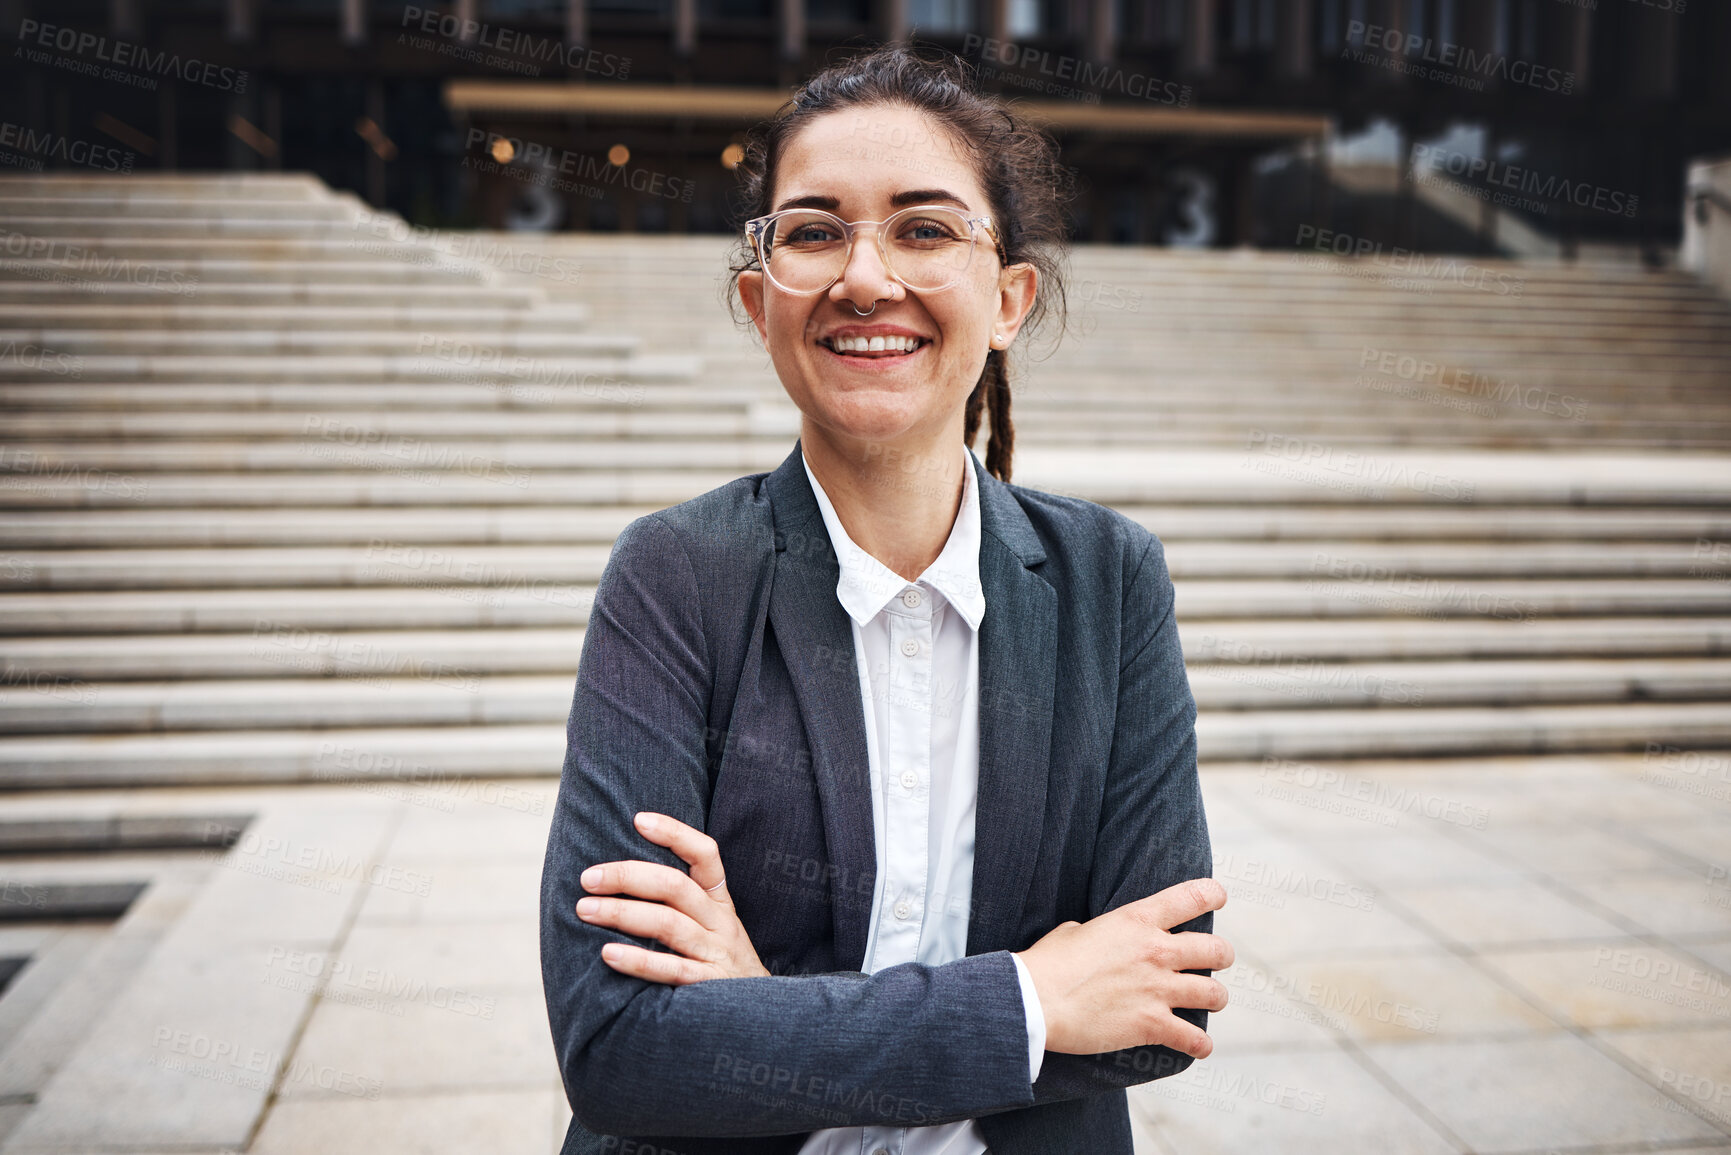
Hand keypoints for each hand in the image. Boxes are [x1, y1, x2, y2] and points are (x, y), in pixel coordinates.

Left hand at [576, 811, 769, 985]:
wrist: (764, 1019)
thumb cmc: (720, 964)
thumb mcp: (712, 926)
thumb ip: (679, 903)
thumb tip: (618, 878)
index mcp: (720, 902)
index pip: (706, 855)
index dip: (675, 834)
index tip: (638, 819)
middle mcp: (720, 923)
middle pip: (676, 887)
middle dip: (628, 877)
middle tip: (588, 878)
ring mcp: (716, 954)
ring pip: (669, 925)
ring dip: (623, 913)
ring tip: (585, 909)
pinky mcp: (710, 987)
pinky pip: (672, 970)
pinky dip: (639, 961)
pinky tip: (608, 954)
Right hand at [1014, 878, 1231, 1058]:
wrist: (1034, 1000)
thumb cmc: (1046, 963)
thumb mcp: (1073, 931)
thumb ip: (1098, 932)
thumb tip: (1094, 938)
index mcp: (1136, 920)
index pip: (1191, 897)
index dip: (1212, 894)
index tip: (1218, 897)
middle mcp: (1155, 951)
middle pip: (1216, 950)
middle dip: (1221, 956)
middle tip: (1215, 962)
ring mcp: (1157, 989)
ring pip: (1215, 994)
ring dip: (1215, 999)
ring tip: (1210, 1002)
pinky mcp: (1152, 1024)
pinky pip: (1195, 1038)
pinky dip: (1200, 1044)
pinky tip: (1198, 1046)